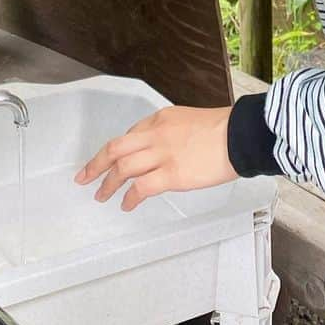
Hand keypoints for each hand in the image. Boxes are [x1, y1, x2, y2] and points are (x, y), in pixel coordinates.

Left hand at [75, 106, 235, 211]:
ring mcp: (161, 155)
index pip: (130, 135)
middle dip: (95, 164)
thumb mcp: (190, 122)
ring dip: (108, 183)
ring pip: (122, 168)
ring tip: (101, 195)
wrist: (240, 135)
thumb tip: (167, 152)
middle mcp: (155, 135)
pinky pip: (141, 188)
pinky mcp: (171, 174)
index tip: (109, 160)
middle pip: (115, 148)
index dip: (116, 151)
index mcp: (160, 120)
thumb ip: (172, 134)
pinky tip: (126, 205)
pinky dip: (129, 197)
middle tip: (84, 177)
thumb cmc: (224, 130)